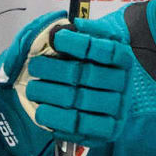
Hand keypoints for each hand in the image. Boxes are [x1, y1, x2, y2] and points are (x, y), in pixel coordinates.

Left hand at [0, 10, 132, 149]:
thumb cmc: (84, 62)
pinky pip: (84, 128)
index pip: (105, 49)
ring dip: (50, 95)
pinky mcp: (107, 129)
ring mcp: (117, 107)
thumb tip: (71, 26)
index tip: (55, 38)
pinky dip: (59, 120)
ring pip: (82, 101)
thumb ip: (78, 32)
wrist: (93, 91)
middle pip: (88, 75)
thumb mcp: (85, 40)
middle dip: (54, 70)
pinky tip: (42, 111)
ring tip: (32, 89)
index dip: (79, 44)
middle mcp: (122, 82)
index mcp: (120, 58)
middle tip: (34, 66)